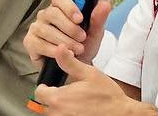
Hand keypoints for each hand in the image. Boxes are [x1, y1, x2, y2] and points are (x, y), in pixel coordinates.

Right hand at [23, 0, 110, 68]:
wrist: (76, 66)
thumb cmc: (85, 44)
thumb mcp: (96, 32)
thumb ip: (99, 18)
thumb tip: (105, 4)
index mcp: (62, 6)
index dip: (69, 6)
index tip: (80, 19)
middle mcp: (46, 14)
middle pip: (52, 13)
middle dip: (69, 27)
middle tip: (82, 38)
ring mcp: (36, 27)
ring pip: (46, 30)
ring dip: (64, 40)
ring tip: (78, 49)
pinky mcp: (30, 42)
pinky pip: (38, 43)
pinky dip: (53, 50)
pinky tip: (63, 54)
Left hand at [35, 45, 156, 115]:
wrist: (119, 113)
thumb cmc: (106, 95)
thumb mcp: (89, 73)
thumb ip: (70, 62)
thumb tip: (59, 48)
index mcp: (58, 98)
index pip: (39, 92)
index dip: (46, 85)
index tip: (56, 84)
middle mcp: (57, 114)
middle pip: (44, 104)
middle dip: (53, 97)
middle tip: (69, 91)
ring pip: (52, 113)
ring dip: (59, 107)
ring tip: (75, 100)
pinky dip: (67, 113)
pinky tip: (79, 109)